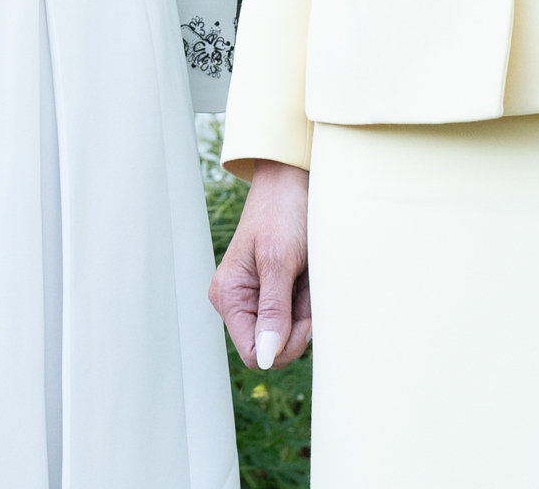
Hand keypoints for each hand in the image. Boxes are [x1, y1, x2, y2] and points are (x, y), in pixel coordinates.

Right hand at [210, 159, 312, 371]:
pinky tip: (307, 276)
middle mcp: (238, 301)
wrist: (293, 182)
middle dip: (299, 324)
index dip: (283, 345)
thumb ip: (273, 312)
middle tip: (305, 286)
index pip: (254, 354)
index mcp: (228, 296)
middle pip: (275, 346)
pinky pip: (298, 315)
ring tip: (306, 275)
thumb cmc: (283, 213)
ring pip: (291, 332)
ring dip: (307, 309)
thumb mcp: (279, 262)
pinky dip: (310, 301)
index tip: (302, 316)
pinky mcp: (274, 292)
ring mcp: (256, 298)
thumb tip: (265, 357)